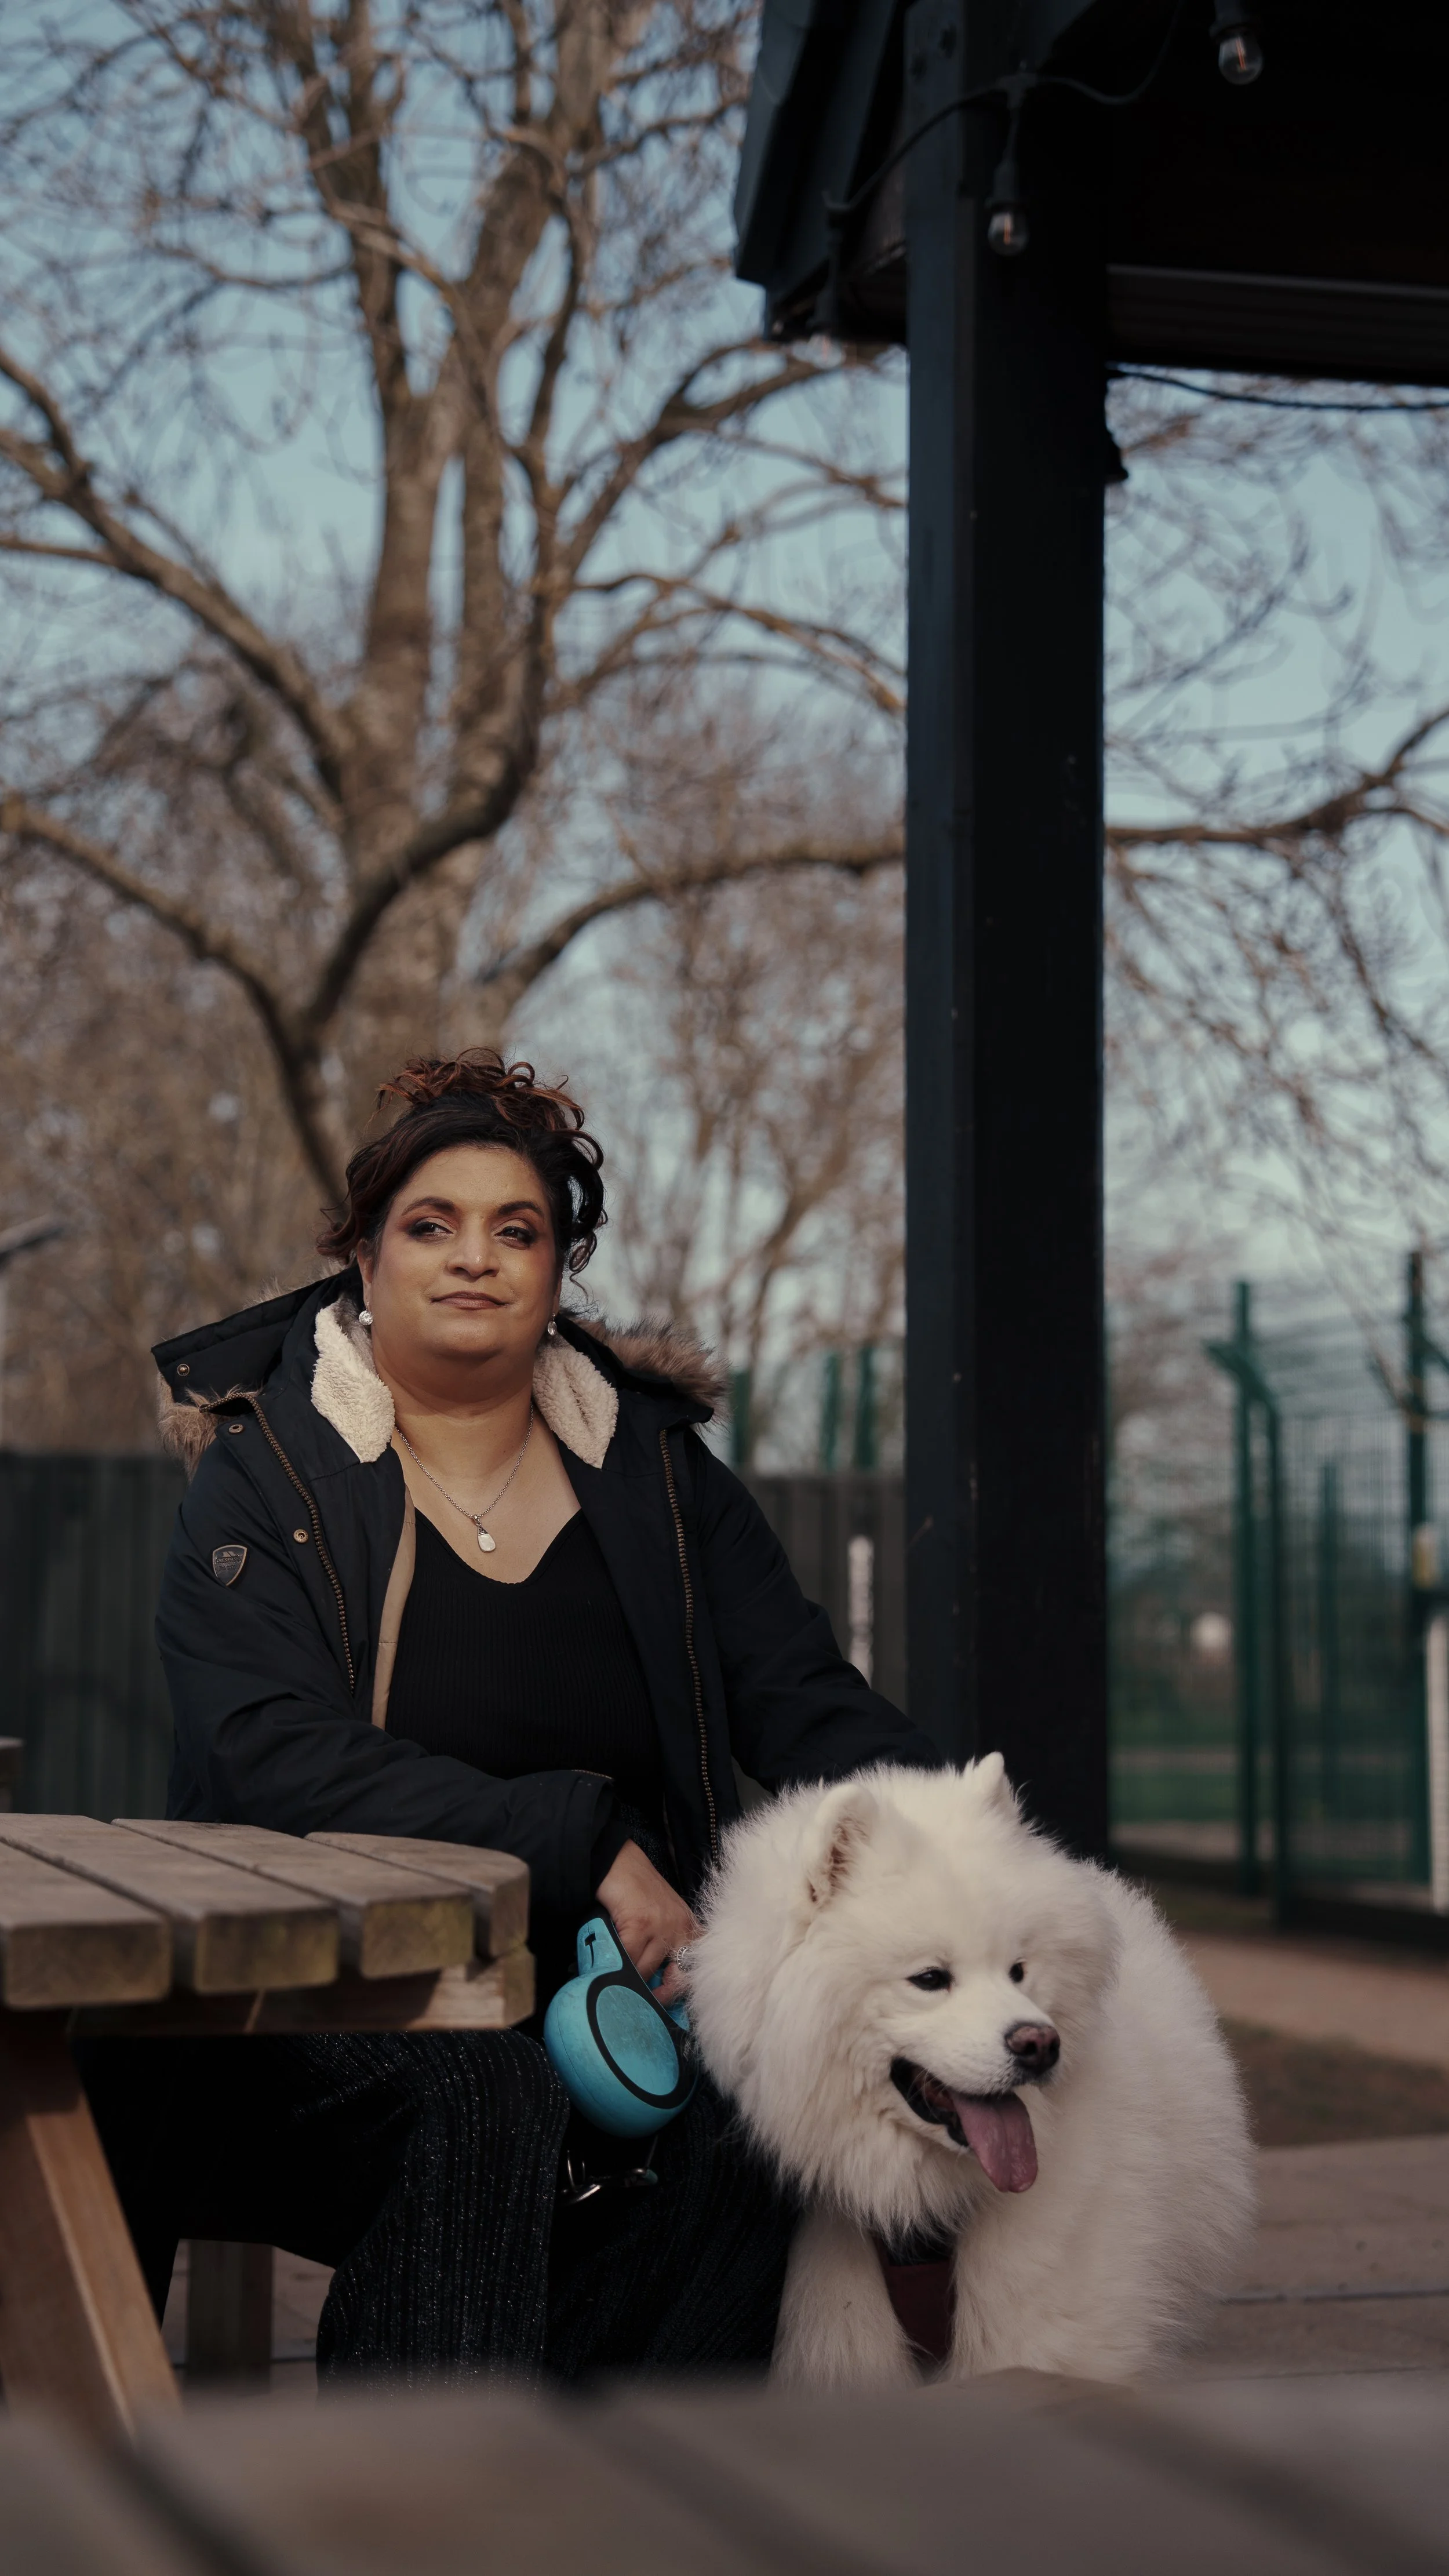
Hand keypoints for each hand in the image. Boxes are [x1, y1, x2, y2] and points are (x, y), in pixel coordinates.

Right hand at [595, 1839, 700, 2004]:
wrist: (616, 1860)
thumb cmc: (634, 1889)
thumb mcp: (658, 1917)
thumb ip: (660, 1946)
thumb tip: (651, 1985)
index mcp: (688, 1927)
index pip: (693, 1971)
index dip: (678, 1993)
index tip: (663, 2007)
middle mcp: (681, 1927)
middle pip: (674, 1978)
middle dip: (655, 1995)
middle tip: (634, 2001)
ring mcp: (663, 1925)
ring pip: (646, 1971)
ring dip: (627, 1978)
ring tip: (612, 1980)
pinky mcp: (641, 1922)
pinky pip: (628, 1959)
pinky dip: (615, 1965)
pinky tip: (604, 1964)